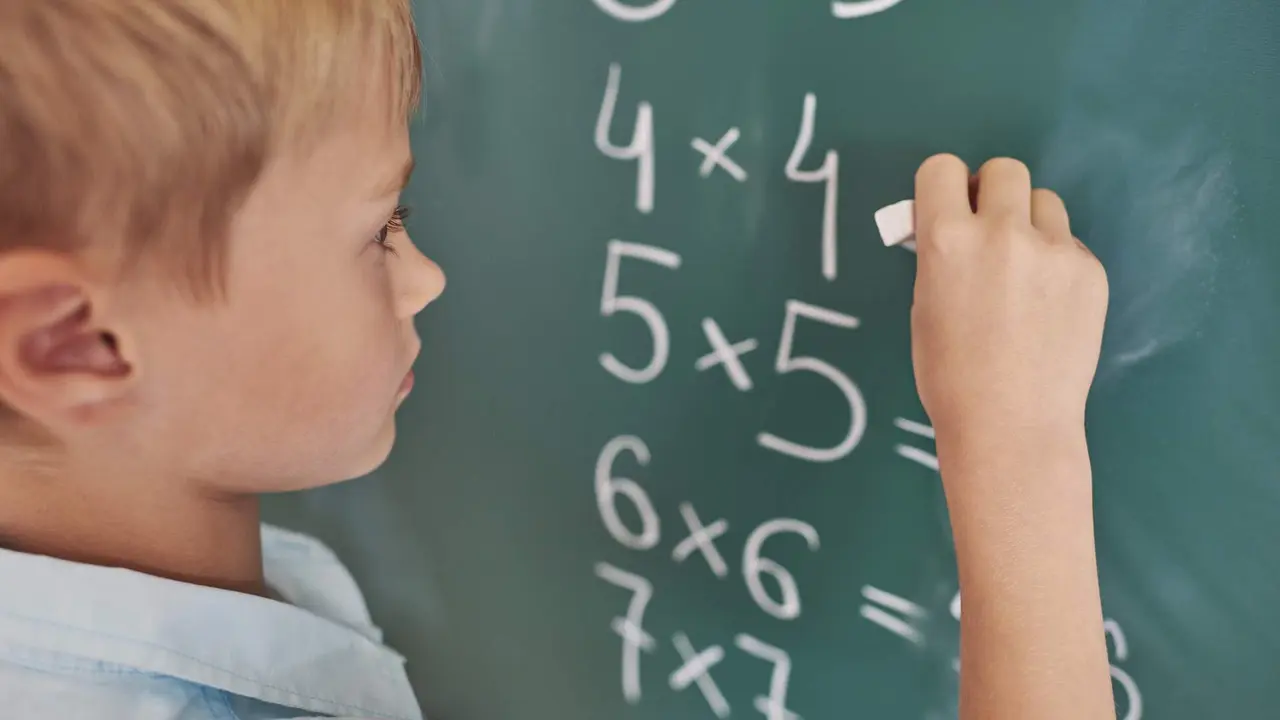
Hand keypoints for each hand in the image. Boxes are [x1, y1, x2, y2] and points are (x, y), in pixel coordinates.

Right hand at [910, 154, 1108, 447]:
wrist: (1010, 425)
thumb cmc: (948, 375)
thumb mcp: (924, 306)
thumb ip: (939, 256)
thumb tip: (950, 229)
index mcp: (947, 240)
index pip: (942, 168)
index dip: (942, 187)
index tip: (946, 210)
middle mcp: (1002, 232)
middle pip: (1004, 170)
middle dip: (990, 193)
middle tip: (987, 232)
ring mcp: (1053, 250)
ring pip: (1043, 201)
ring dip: (1028, 222)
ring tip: (1022, 271)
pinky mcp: (1090, 271)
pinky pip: (1068, 244)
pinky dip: (1055, 263)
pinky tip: (1047, 306)